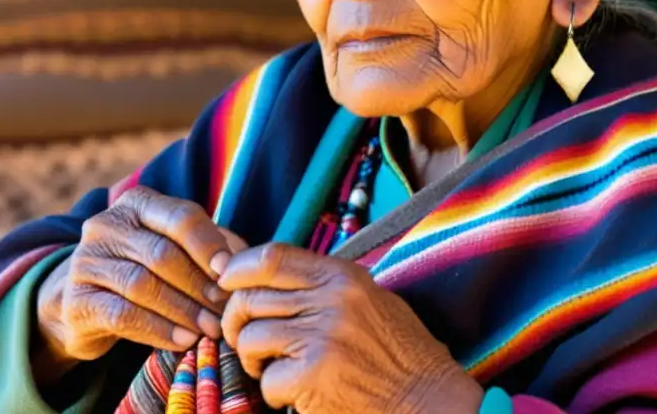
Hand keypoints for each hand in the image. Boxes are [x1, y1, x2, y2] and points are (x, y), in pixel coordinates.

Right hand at [32, 187, 246, 381]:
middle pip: (163, 254)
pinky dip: (158, 330)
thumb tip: (246, 261)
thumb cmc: (146, 270)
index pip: (180, 217)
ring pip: (143, 286)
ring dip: (183, 311)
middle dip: (199, 286)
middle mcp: (106, 225)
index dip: (209, 246)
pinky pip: (123, 315)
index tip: (231, 275)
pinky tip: (183, 340)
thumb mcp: (174, 249)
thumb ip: (208, 248)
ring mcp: (86, 262)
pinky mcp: (76, 301)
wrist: (85, 302)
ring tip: (209, 330)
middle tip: (225, 311)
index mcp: (137, 203)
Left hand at [219, 243, 482, 413]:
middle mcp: (331, 300)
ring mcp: (322, 337)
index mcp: (343, 277)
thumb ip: (325, 287)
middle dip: (236, 322)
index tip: (225, 283)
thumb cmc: (400, 356)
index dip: (238, 268)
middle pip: (251, 298)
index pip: (272, 256)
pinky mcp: (314, 376)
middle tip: (247, 343)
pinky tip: (295, 397)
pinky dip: (273, 394)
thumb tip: (267, 280)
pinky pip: (267, 380)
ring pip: (251, 338)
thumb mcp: (371, 301)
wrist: (431, 402)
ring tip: (273, 371)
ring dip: (252, 360)